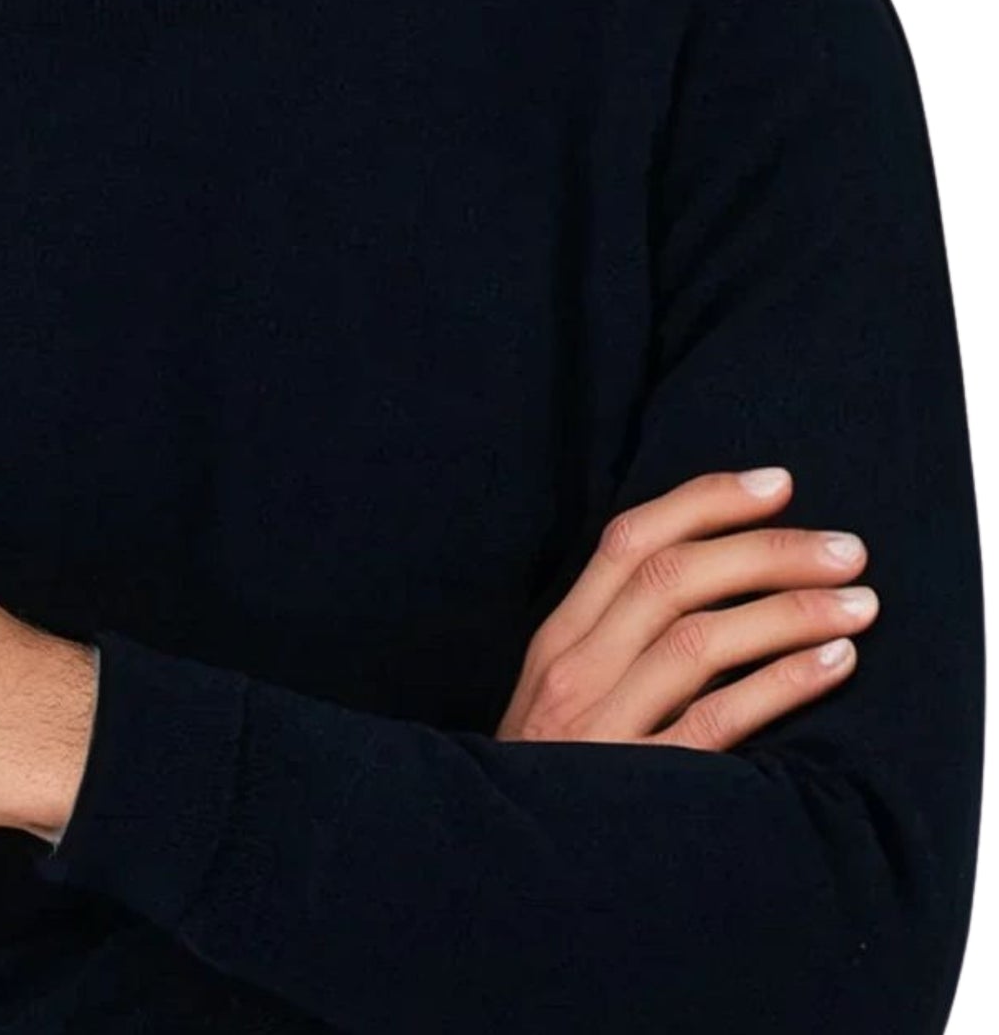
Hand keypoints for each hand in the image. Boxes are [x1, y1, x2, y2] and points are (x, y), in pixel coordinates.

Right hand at [496, 468, 879, 748]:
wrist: (496, 873)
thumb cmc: (553, 775)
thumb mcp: (562, 693)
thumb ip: (614, 635)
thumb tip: (710, 570)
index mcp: (558, 639)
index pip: (629, 542)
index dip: (706, 500)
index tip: (777, 482)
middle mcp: (575, 671)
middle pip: (673, 578)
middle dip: (768, 549)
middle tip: (845, 547)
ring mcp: (602, 728)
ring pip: (700, 639)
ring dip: (791, 610)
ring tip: (859, 602)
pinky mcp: (639, 784)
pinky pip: (719, 722)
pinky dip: (783, 683)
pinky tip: (834, 662)